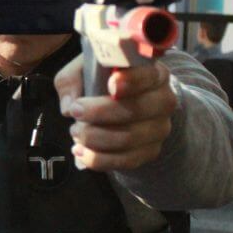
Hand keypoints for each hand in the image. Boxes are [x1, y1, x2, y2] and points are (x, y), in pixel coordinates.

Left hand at [52, 55, 176, 171]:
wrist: (121, 107)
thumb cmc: (101, 83)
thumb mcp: (83, 71)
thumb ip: (72, 80)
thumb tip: (69, 106)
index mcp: (153, 74)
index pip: (148, 76)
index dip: (132, 81)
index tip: (111, 84)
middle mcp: (163, 101)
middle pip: (136, 110)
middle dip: (100, 113)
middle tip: (75, 111)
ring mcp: (159, 129)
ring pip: (128, 139)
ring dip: (94, 138)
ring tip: (75, 131)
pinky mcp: (150, 151)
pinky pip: (126, 161)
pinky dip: (98, 159)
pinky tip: (80, 151)